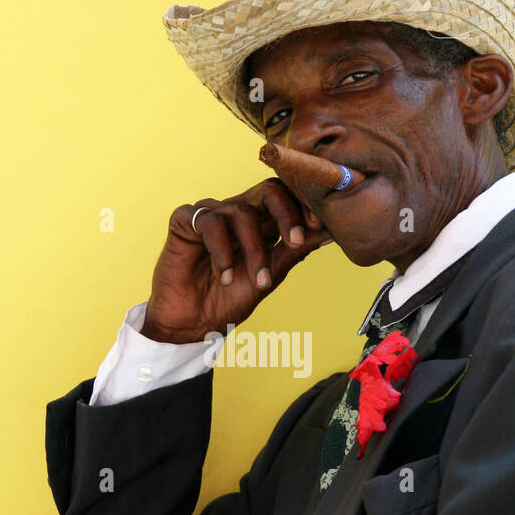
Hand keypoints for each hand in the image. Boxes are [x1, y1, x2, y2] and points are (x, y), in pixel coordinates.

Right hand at [140, 176, 332, 343]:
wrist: (191, 324)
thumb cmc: (227, 301)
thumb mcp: (268, 277)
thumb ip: (293, 252)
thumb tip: (329, 232)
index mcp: (259, 222)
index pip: (285, 198)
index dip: (303, 207)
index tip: (318, 226)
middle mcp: (236, 212)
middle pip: (268, 190)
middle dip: (287, 214)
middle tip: (296, 241)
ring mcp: (211, 214)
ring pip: (242, 212)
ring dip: (255, 250)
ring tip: (258, 281)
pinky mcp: (185, 221)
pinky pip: (209, 222)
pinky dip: (222, 251)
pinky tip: (226, 276)